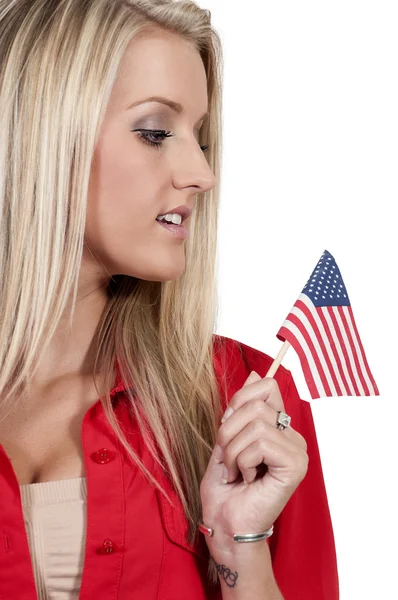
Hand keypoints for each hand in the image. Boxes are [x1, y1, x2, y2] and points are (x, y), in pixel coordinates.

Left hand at [200, 370, 308, 551]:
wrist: (225, 524)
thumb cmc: (224, 488)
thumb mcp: (226, 438)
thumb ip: (241, 409)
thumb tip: (255, 373)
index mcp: (279, 427)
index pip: (266, 387)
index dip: (239, 401)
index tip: (229, 430)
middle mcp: (292, 436)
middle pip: (256, 404)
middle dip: (228, 431)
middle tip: (227, 458)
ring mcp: (297, 450)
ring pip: (255, 424)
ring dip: (233, 450)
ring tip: (235, 471)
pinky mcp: (296, 465)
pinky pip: (261, 442)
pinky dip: (243, 460)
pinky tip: (247, 478)